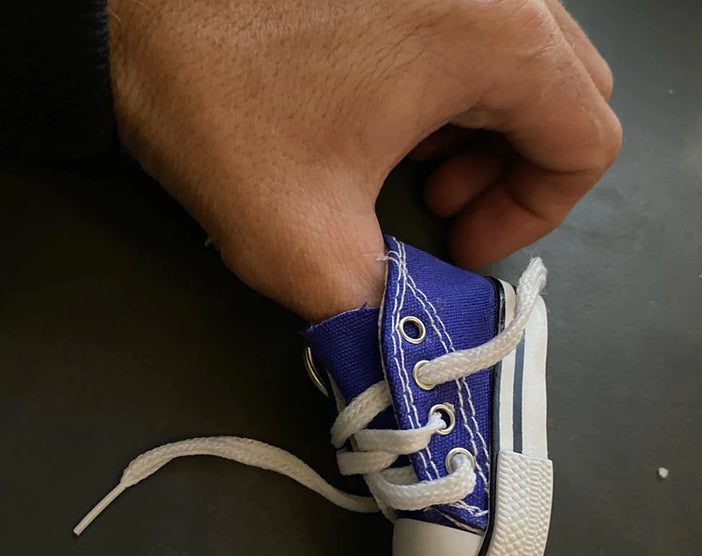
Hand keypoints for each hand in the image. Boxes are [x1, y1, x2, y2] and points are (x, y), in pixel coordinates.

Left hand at [108, 0, 619, 320]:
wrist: (116, 4)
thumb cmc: (211, 99)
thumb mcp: (306, 244)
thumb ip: (381, 321)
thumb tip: (415, 370)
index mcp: (493, 34)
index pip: (582, 142)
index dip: (530, 215)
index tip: (460, 245)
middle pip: (560, 97)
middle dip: (508, 173)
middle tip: (435, 206)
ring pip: (517, 62)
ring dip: (478, 129)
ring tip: (402, 161)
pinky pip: (468, 27)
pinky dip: (445, 84)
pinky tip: (380, 110)